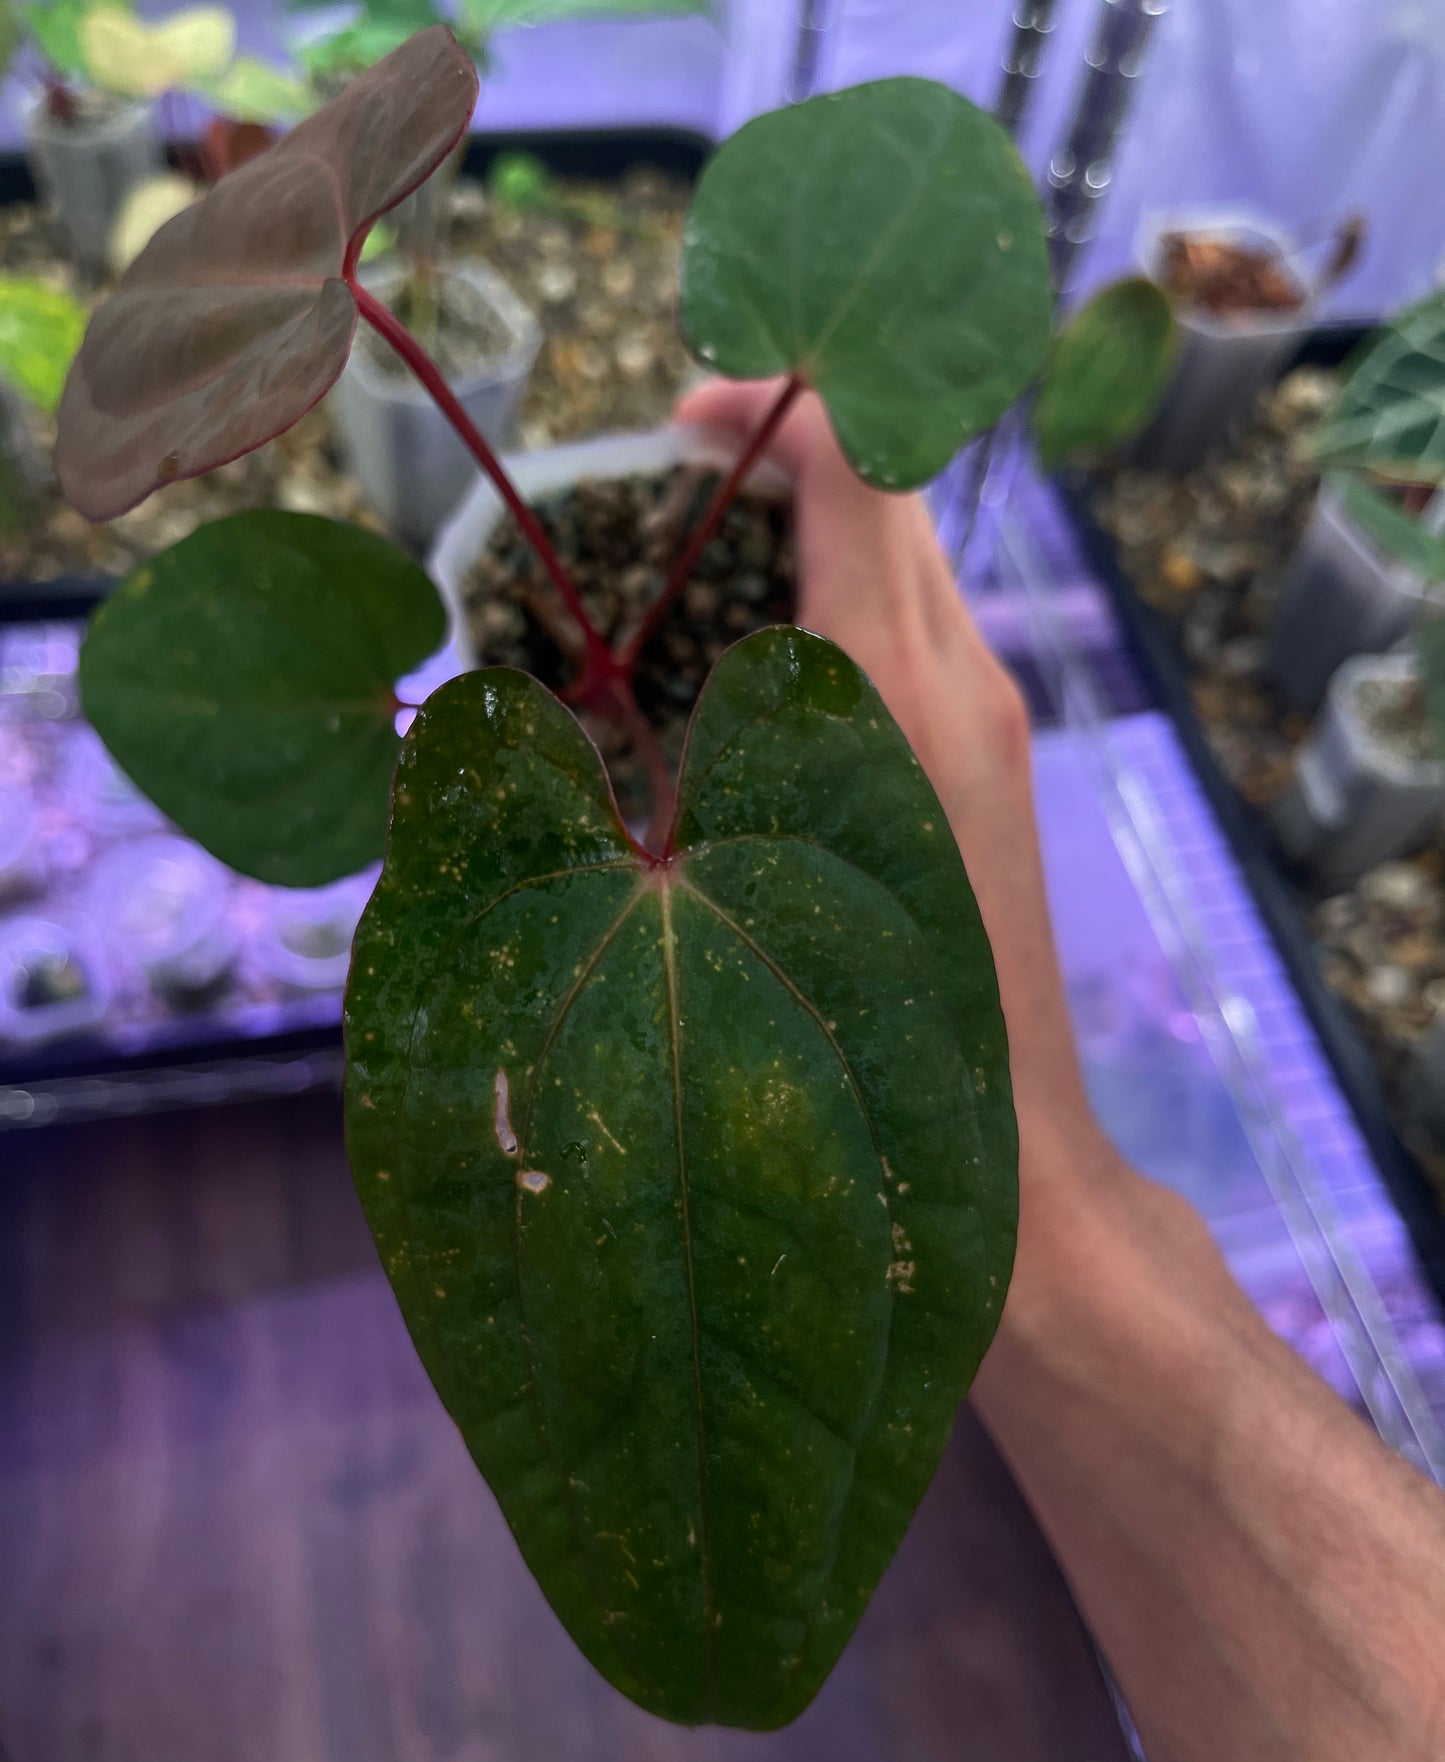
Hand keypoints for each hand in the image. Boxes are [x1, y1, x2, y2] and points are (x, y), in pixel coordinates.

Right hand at [677, 380, 1130, 1286]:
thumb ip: (665, 780)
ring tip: (698, 562)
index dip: (771, 409)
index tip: (680, 422)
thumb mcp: (732, 898)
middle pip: (890, 498)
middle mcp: (960, 680)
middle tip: (669, 483)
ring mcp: (989, 724)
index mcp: (893, 685)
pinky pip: (918, 641)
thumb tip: (566, 712)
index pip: (858, 466)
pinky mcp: (991, 772)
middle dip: (785, 457)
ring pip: (909, 568)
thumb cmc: (862, 1046)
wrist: (1018, 1160)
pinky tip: (759, 673)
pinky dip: (843, 607)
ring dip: (816, 530)